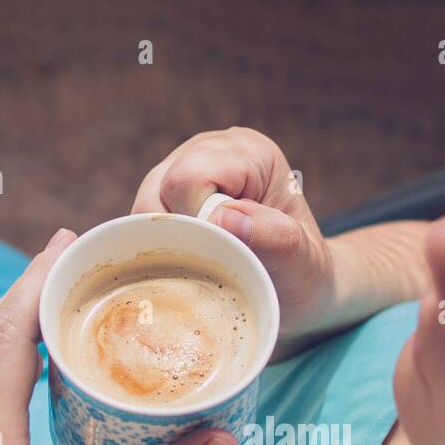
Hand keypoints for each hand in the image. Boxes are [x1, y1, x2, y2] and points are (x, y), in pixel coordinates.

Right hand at [133, 127, 334, 340]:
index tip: (228, 254)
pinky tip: (184, 267)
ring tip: (200, 268)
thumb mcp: (300, 261)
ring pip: (144, 207)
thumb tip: (222, 218)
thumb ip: (270, 236)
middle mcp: (212, 150)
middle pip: (159, 188)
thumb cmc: (303, 274)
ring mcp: (185, 171)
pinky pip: (141, 223)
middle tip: (211, 266)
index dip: (197, 222)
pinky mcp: (168, 200)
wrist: (300, 293)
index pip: (190, 178)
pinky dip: (156, 250)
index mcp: (250, 152)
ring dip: (166, 245)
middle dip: (178, 235)